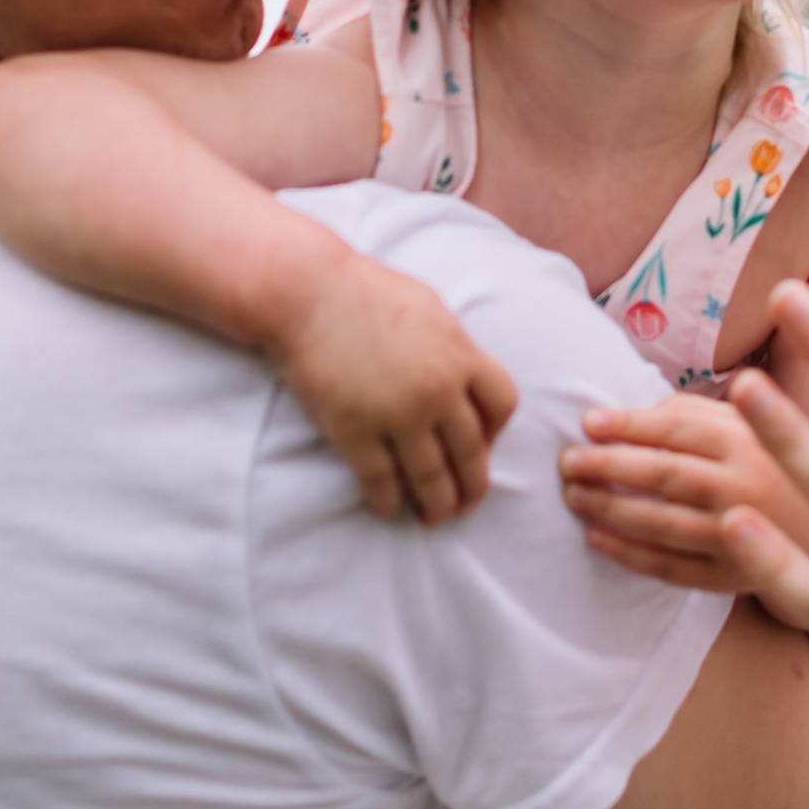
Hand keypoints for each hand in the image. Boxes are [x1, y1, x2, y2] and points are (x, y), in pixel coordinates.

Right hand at [270, 248, 518, 523]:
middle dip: (472, 485)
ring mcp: (397, 414)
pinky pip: (382, 481)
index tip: (483, 446)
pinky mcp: (355, 431)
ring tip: (435, 517)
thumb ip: (452, 345)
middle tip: (467, 504)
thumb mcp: (428, 308)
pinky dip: (389, 502)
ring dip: (437, 505)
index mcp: (460, 355)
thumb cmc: (364, 291)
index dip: (496, 433)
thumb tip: (465, 372)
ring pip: (431, 477)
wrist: (306, 292)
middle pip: (471, 452)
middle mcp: (437, 391)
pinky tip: (388, 509)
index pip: (502, 406)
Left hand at [558, 388, 808, 592]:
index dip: (628, 424)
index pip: (677, 429)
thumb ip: (701, 414)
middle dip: (609, 466)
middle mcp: (745, 486)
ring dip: (611, 509)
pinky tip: (596, 539)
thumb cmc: (780, 467)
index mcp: (750, 441)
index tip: (587, 422)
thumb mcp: (756, 427)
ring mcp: (740, 536)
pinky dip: (630, 554)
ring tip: (573, 497)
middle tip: (566, 461)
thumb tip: (638, 413)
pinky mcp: (734, 577)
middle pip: (665, 475)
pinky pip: (672, 567)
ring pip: (663, 523)